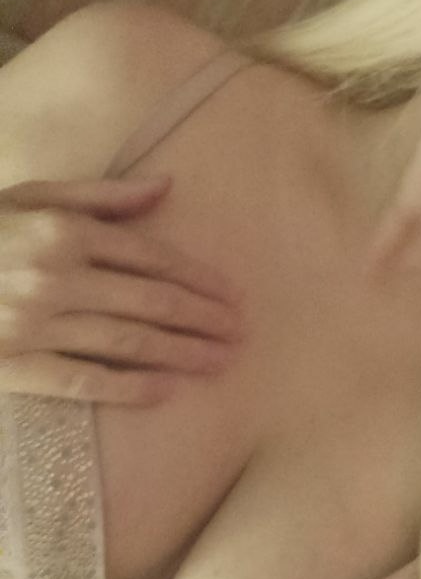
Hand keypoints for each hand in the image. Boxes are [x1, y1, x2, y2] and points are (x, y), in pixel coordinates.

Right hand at [0, 175, 244, 405]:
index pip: (151, 258)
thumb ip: (100, 195)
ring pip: (125, 342)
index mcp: (64, 231)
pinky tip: (162, 392)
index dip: (198, 278)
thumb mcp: (31, 196)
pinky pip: (78, 380)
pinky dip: (122, 387)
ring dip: (179, 353)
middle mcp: (55, 276)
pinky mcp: (12, 364)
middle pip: (150, 302)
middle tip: (240, 334)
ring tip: (218, 362)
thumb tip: (166, 187)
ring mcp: (33, 323)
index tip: (232, 295)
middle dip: (202, 319)